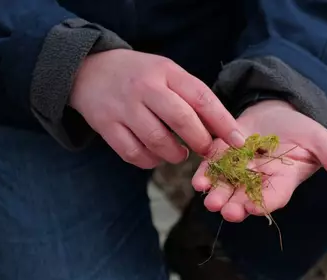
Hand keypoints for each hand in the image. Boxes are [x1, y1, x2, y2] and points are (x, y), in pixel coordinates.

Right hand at [69, 49, 244, 168]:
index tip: (238, 141)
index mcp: (166, 72)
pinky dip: (150, 161)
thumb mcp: (166, 73)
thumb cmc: (139, 76)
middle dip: (200, 142)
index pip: (201, 97)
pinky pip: (134, 153)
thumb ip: (191, 97)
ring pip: (157, 141)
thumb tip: (222, 130)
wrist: (89, 70)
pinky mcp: (106, 125)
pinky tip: (155, 156)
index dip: (223, 122)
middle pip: (181, 120)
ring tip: (179, 153)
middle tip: (206, 151)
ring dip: (175, 154)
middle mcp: (145, 88)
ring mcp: (123, 107)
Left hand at [192, 100, 326, 221]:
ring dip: (217, 194)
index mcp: (282, 183)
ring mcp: (238, 171)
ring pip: (225, 187)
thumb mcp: (322, 142)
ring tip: (209, 199)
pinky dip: (205, 176)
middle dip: (234, 205)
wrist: (277, 109)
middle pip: (244, 198)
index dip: (262, 204)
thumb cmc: (302, 129)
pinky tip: (198, 181)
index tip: (252, 209)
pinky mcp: (222, 157)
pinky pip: (212, 169)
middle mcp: (257, 182)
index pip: (273, 198)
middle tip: (225, 210)